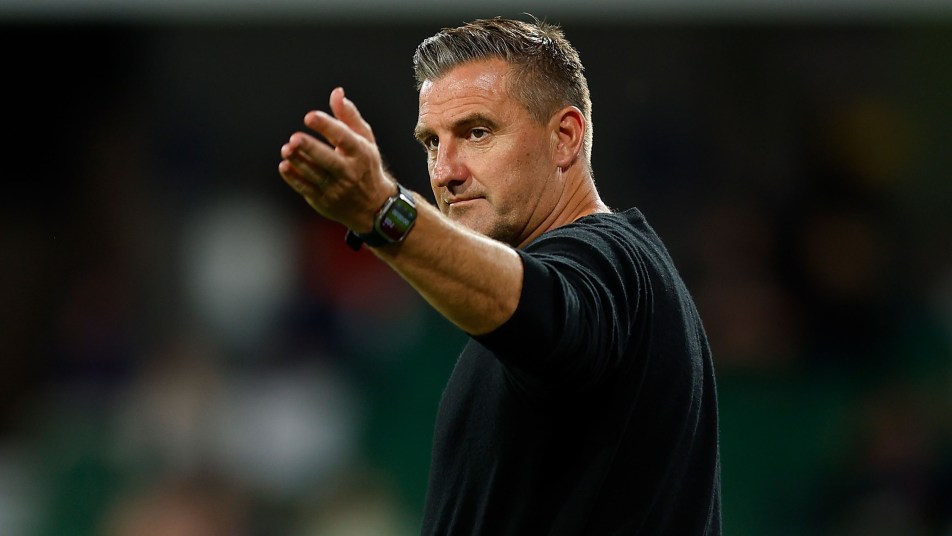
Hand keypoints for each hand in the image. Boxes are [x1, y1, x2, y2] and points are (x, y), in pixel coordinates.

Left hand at [279, 87, 395, 232]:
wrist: (373, 207)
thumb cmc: (365, 166)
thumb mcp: (364, 141)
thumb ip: (348, 116)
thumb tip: (336, 92)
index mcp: (361, 154)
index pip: (344, 138)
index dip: (327, 126)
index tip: (310, 116)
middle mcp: (350, 173)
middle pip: (328, 160)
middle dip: (311, 149)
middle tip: (294, 139)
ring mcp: (336, 189)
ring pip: (314, 174)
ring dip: (299, 161)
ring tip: (286, 149)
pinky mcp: (324, 202)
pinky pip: (306, 189)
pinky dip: (294, 178)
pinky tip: (285, 166)